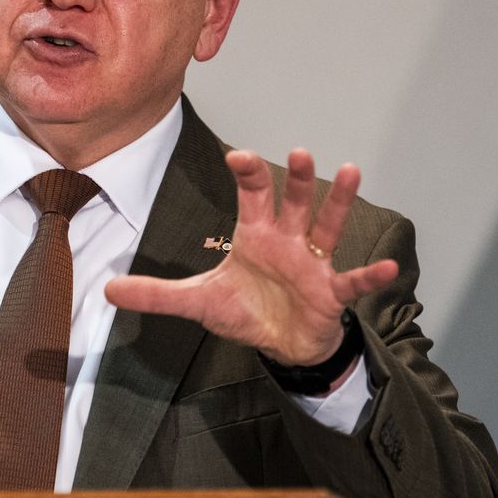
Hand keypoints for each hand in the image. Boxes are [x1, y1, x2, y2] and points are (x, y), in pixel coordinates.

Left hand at [105, 148, 398, 370]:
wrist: (281, 344)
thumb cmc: (246, 311)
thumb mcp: (198, 301)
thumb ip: (156, 294)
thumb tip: (107, 290)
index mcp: (256, 235)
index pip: (252, 195)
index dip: (248, 174)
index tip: (240, 156)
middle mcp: (287, 240)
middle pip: (292, 202)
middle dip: (296, 179)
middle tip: (300, 152)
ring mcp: (313, 263)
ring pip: (326, 226)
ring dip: (338, 202)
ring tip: (351, 171)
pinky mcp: (331, 292)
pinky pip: (353, 281)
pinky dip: (371, 275)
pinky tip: (389, 268)